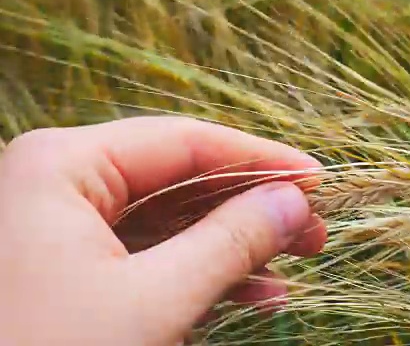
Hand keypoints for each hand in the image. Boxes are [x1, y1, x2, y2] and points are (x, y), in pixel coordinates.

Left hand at [0, 116, 325, 344]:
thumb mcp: (153, 300)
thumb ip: (229, 242)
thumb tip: (293, 201)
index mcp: (64, 166)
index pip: (184, 142)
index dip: (258, 158)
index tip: (317, 179)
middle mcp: (60, 185)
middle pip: (180, 180)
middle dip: (251, 207)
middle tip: (312, 227)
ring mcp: (62, 229)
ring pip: (170, 222)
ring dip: (234, 244)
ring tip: (293, 261)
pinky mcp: (71, 271)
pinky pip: (149, 257)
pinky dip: (201, 273)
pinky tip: (253, 292)